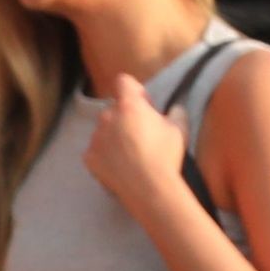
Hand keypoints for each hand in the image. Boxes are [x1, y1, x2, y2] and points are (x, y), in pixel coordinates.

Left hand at [81, 72, 187, 219]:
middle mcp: (107, 117)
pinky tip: (119, 166)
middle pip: (113, 108)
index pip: (123, 82)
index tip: (144, 105)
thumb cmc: (166, 155)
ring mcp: (95, 138)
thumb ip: (175, 111)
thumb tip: (173, 108)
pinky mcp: (89, 158)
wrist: (149, 188)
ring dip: (113, 135)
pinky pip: (96, 150)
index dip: (135, 91)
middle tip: (140, 134)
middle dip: (124, 116)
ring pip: (103, 130)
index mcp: (128, 105)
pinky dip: (105, 155)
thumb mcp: (180, 128)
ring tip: (130, 154)